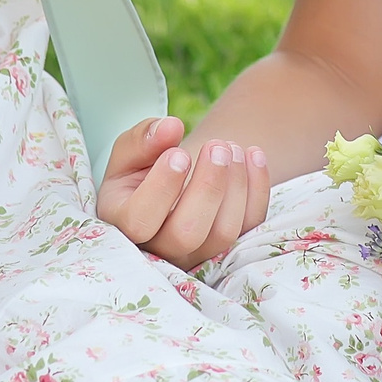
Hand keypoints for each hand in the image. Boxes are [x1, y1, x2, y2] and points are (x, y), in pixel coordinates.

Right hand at [96, 114, 272, 268]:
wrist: (171, 183)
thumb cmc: (143, 167)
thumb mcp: (130, 151)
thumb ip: (141, 139)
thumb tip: (170, 128)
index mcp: (124, 224)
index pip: (140, 221)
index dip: (162, 188)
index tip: (179, 154)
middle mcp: (159, 248)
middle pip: (187, 233)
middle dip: (208, 187)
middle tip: (216, 146)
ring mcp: (196, 253)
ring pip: (223, 233)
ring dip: (235, 185)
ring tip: (232, 147)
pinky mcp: (227, 246)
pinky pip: (249, 227)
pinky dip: (257, 190)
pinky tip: (254, 155)